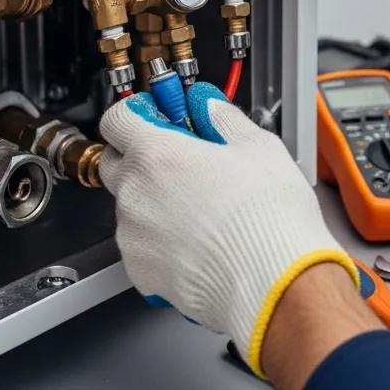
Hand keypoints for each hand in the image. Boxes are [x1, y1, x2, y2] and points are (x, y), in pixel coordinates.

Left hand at [99, 84, 358, 376]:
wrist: (274, 283)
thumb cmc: (268, 218)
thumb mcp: (257, 146)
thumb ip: (222, 118)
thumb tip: (208, 106)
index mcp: (156, 154)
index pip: (116, 118)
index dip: (137, 113)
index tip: (158, 117)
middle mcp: (135, 194)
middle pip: (115, 162)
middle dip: (141, 156)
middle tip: (181, 160)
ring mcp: (134, 237)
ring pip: (130, 206)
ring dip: (153, 200)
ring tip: (200, 208)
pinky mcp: (141, 273)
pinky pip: (140, 245)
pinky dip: (159, 240)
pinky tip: (198, 239)